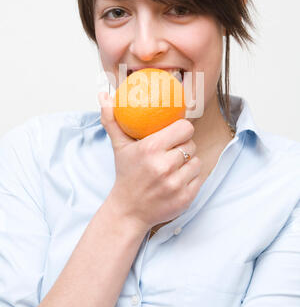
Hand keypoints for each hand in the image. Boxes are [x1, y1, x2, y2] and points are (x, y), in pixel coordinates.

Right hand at [98, 92, 202, 231]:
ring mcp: (175, 184)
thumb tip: (103, 95)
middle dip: (183, 147)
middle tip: (172, 152)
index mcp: (150, 149)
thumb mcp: (119, 147)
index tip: (176, 134)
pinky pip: (199, 179)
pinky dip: (191, 179)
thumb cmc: (126, 175)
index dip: (182, 130)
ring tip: (174, 167)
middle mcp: (163, 166)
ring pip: (197, 162)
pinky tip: (177, 180)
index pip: (184, 128)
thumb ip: (112, 119)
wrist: (128, 211)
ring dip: (188, 164)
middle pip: (191, 145)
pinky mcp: (185, 198)